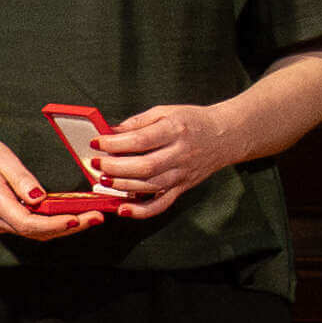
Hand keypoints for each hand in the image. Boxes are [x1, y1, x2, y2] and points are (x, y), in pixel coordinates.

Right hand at [0, 128, 108, 243]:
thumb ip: (21, 179)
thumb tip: (40, 198)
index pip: (31, 224)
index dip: (58, 225)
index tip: (80, 218)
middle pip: (37, 233)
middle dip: (70, 227)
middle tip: (97, 218)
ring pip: (34, 233)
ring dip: (62, 228)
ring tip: (88, 217)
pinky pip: (27, 227)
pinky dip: (48, 224)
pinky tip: (65, 215)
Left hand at [91, 99, 241, 217]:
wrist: (224, 135)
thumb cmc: (193, 122)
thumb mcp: (166, 111)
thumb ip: (138, 122)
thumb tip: (110, 132)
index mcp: (175, 130)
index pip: (141, 140)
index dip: (115, 143)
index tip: (96, 142)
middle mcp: (180, 154)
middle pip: (144, 166)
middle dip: (115, 167)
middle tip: (96, 164)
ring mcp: (182, 174)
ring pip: (150, 186)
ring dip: (122, 187)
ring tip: (103, 181)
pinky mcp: (182, 188)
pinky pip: (161, 204)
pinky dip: (142, 211)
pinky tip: (123, 210)